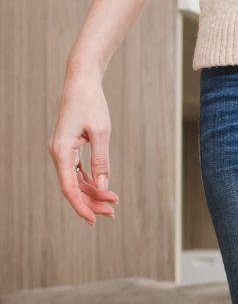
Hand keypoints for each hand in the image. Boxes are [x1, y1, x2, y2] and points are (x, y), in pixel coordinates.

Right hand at [49, 72, 118, 224]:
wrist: (81, 83)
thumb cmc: (91, 105)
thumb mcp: (101, 133)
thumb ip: (101, 161)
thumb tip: (103, 187)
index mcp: (62, 150)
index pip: (68, 187)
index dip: (81, 206)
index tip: (95, 220)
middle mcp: (58, 153)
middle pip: (73, 188)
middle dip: (92, 202)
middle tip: (113, 211)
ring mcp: (63, 152)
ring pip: (76, 182)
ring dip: (93, 194)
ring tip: (113, 203)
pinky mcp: (69, 149)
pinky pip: (78, 173)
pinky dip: (90, 183)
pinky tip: (104, 189)